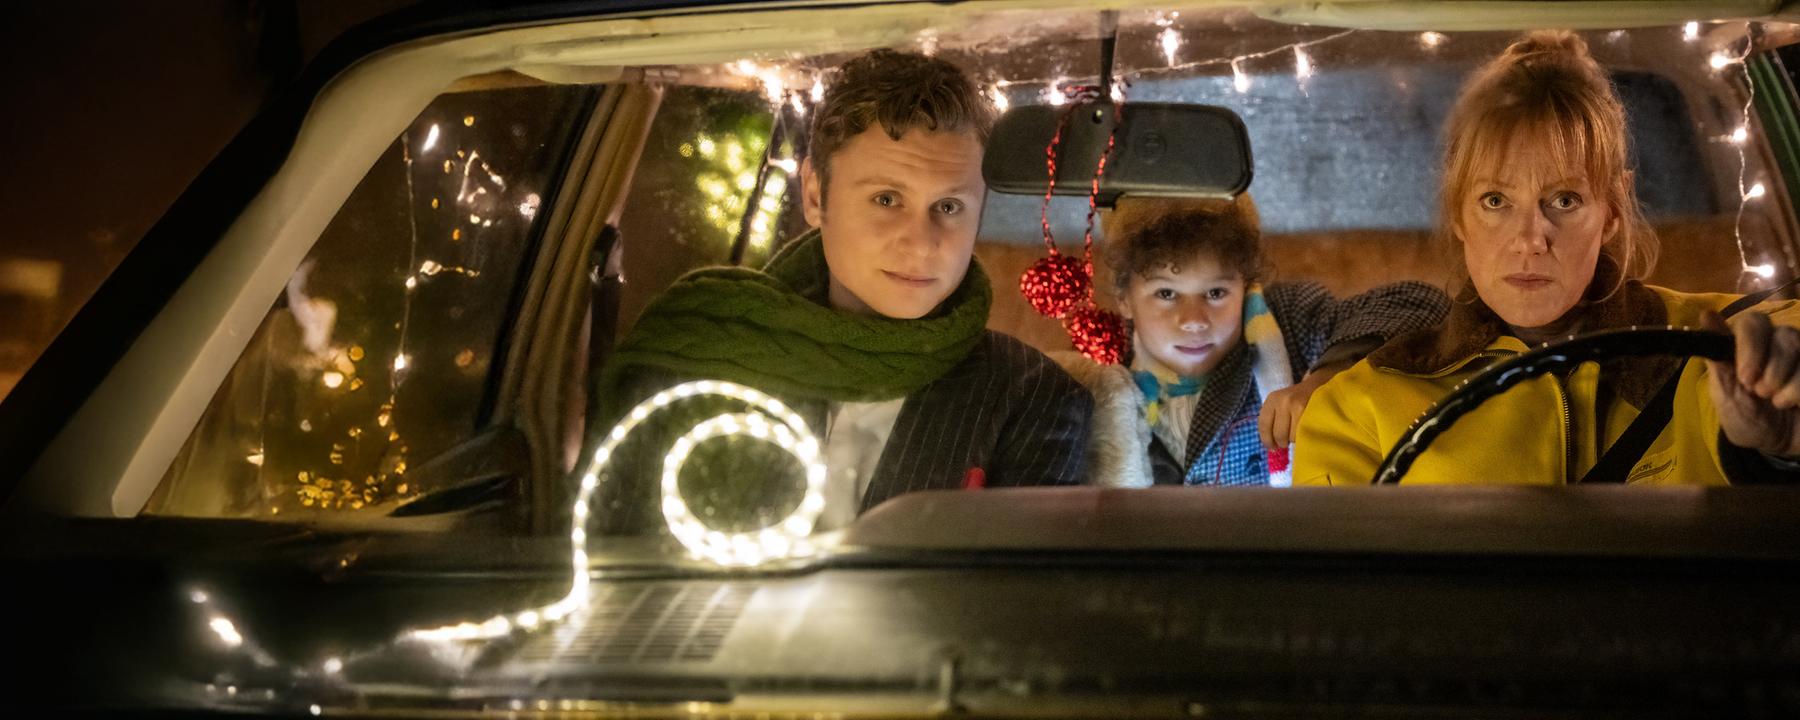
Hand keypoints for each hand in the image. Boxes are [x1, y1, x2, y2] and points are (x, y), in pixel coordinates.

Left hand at [1259, 364, 1344, 450]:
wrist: (1318, 385)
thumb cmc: (1296, 399)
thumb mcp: (1279, 404)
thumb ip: (1272, 421)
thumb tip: (1272, 446)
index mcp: (1272, 399)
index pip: (1263, 425)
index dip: (1267, 440)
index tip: (1272, 447)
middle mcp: (1284, 401)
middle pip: (1279, 434)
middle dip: (1282, 442)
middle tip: (1286, 442)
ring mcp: (1299, 406)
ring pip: (1293, 436)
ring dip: (1295, 439)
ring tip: (1298, 431)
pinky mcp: (1312, 411)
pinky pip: (1305, 433)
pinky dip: (1305, 436)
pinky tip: (1306, 431)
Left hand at [1703, 310, 1799, 457]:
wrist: (1778, 447)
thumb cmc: (1748, 419)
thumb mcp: (1725, 393)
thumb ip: (1718, 356)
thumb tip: (1707, 314)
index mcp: (1750, 345)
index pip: (1753, 322)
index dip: (1751, 346)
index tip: (1746, 377)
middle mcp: (1780, 344)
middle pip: (1785, 334)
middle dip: (1772, 368)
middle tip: (1761, 392)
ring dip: (1786, 384)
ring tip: (1778, 402)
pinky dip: (1799, 394)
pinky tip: (1795, 405)